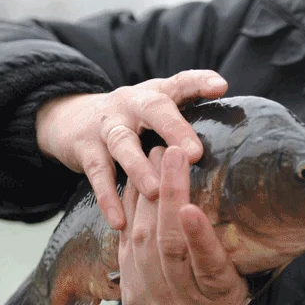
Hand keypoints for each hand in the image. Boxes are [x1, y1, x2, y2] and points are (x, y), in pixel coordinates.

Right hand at [35, 70, 227, 229]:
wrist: (70, 118)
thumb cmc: (131, 120)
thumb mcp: (156, 110)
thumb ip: (188, 120)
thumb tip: (234, 142)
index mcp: (155, 94)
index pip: (181, 82)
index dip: (200, 82)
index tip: (220, 87)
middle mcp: (131, 103)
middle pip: (154, 108)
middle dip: (174, 129)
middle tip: (195, 154)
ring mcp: (107, 125)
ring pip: (123, 142)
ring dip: (140, 167)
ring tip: (157, 191)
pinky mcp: (85, 148)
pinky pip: (98, 174)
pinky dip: (108, 198)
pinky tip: (120, 222)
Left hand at [118, 146, 249, 304]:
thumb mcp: (240, 287)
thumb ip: (241, 257)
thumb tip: (271, 211)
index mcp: (217, 300)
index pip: (208, 268)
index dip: (199, 238)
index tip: (191, 208)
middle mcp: (180, 300)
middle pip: (170, 246)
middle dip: (170, 195)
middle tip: (174, 153)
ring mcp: (150, 294)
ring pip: (143, 240)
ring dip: (147, 194)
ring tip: (155, 155)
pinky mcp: (128, 284)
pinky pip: (125, 241)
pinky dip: (130, 207)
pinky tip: (136, 180)